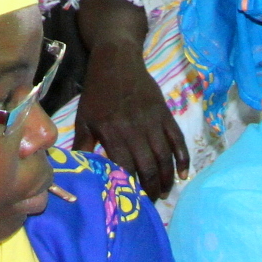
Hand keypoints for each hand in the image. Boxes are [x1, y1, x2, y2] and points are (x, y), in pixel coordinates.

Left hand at [72, 54, 189, 200]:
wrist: (117, 60)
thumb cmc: (97, 91)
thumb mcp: (84, 118)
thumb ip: (83, 145)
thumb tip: (78, 170)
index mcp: (112, 132)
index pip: (124, 167)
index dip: (129, 186)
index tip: (130, 201)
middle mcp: (135, 129)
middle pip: (148, 166)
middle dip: (150, 188)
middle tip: (150, 202)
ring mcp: (153, 121)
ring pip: (164, 156)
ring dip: (166, 178)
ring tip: (164, 192)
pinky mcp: (165, 114)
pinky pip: (177, 139)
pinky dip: (183, 158)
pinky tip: (183, 174)